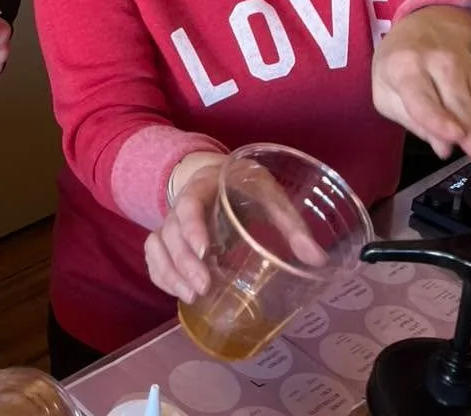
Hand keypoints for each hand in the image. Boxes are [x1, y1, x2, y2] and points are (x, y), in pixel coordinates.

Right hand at [144, 153, 325, 302]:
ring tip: (191, 297)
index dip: (192, 227)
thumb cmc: (246, 183)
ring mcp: (172, 222)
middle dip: (183, 262)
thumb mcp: (269, 192)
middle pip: (169, 231)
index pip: (189, 204)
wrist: (220, 173)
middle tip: (203, 288)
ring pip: (156, 245)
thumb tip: (316, 259)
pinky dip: (161, 275)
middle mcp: (181, 203)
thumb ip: (290, 222)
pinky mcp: (171, 239)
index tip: (205, 252)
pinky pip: (154, 256)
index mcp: (204, 186)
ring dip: (169, 272)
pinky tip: (180, 293)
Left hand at [372, 6, 470, 168]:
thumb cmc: (396, 67)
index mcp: (404, 66)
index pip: (421, 96)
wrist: (424, 28)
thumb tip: (443, 147)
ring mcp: (466, 70)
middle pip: (458, 102)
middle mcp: (438, 64)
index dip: (437, 117)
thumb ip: (412, 120)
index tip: (455, 136)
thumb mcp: (385, 92)